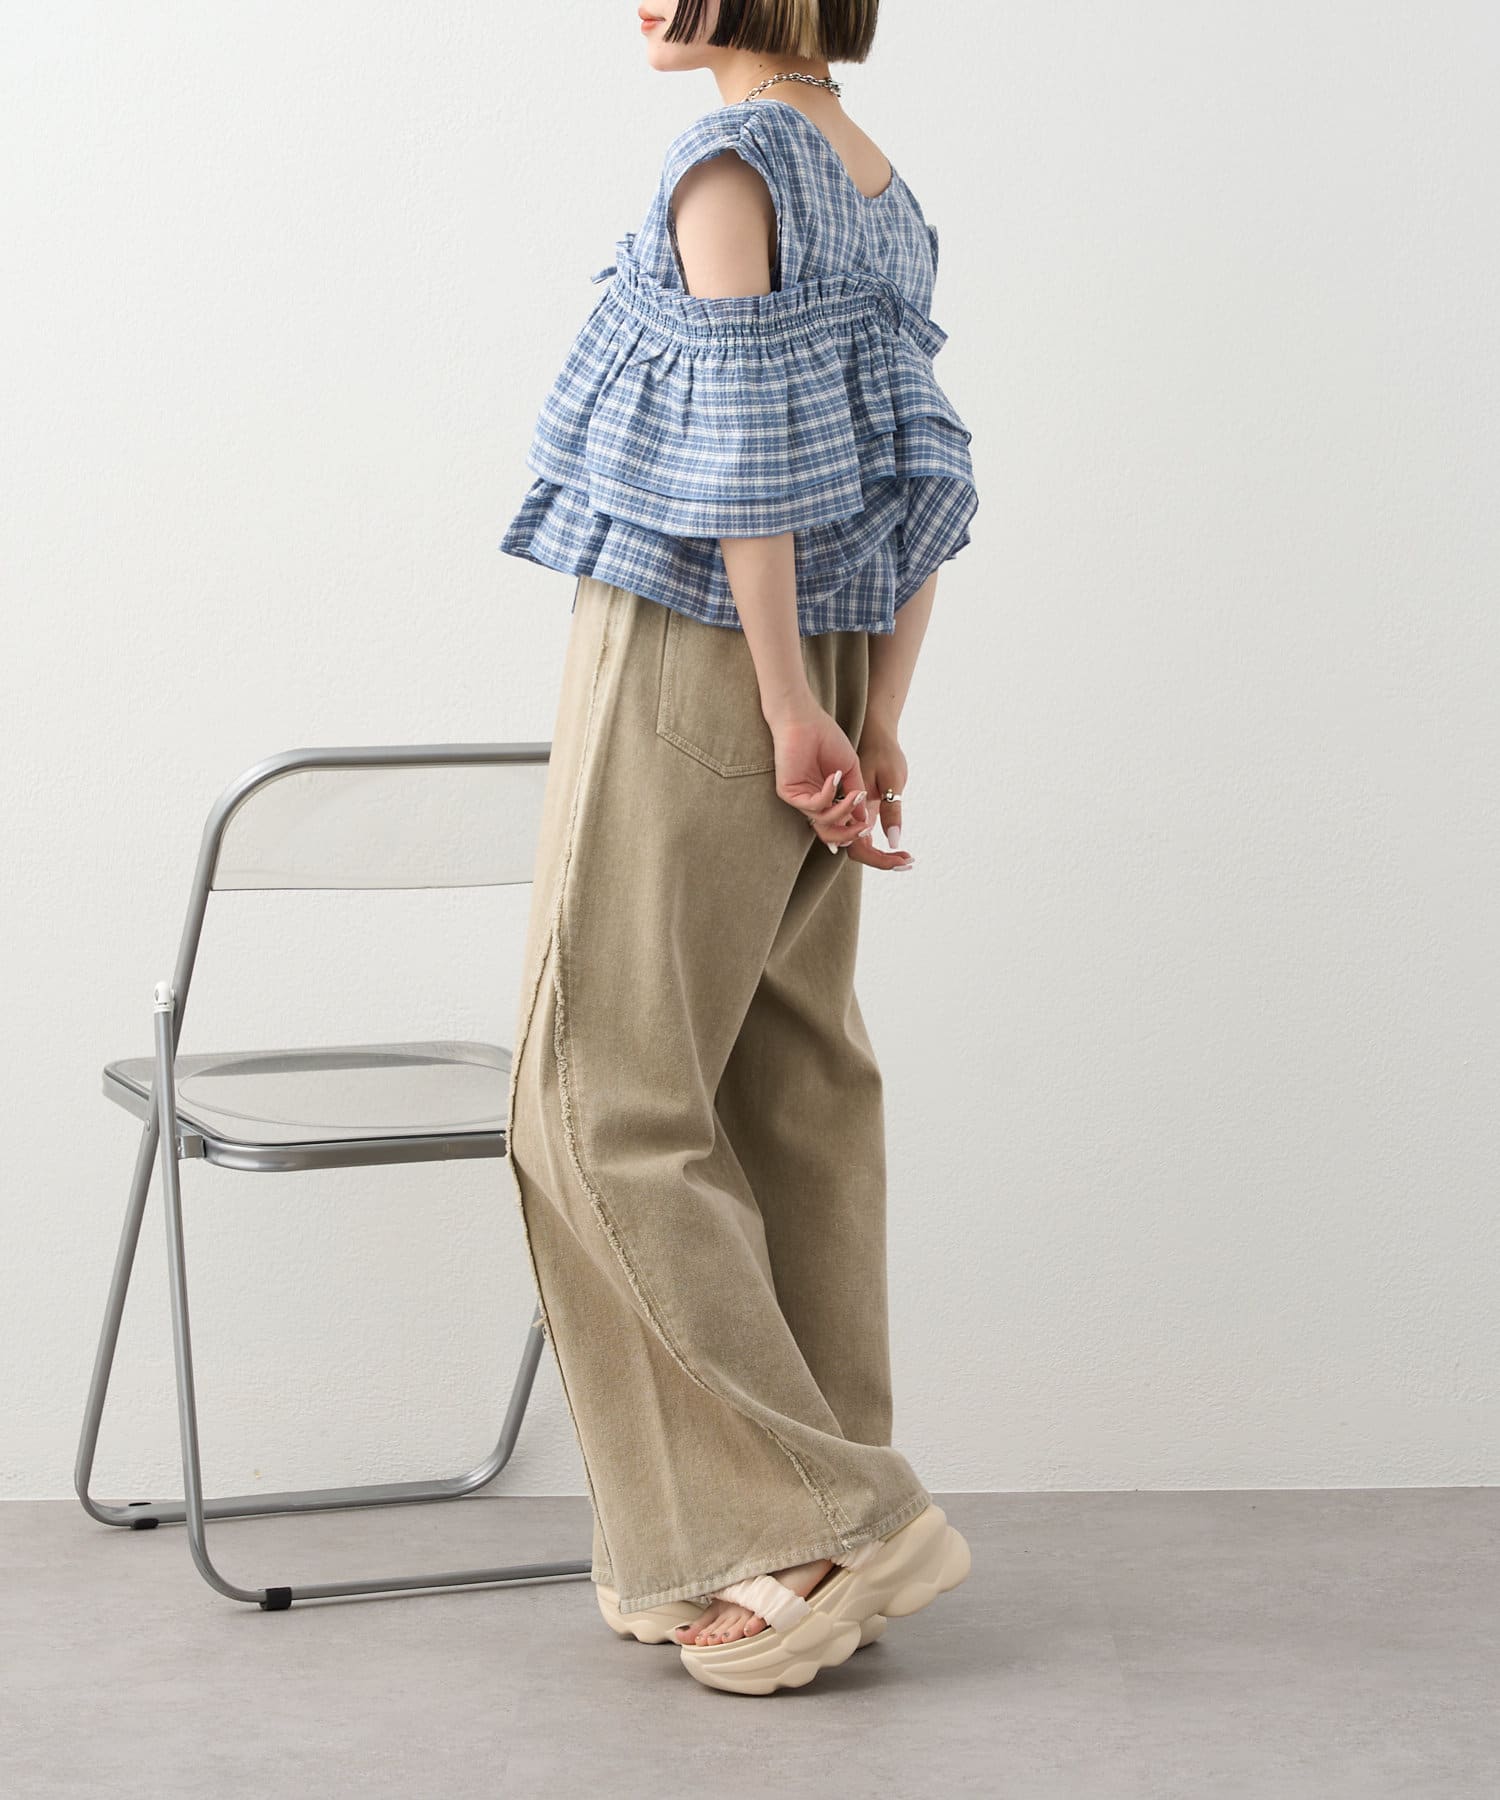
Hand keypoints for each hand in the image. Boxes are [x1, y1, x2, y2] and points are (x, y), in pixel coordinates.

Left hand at [769, 697, 915, 869]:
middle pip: (830, 835)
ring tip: (855, 793)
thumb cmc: (828, 738)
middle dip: (850, 835)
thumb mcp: (851, 771)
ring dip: (843, 811)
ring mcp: (800, 799)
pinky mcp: (788, 793)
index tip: (871, 828)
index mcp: (827, 799)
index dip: (856, 833)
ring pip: (823, 823)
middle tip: (864, 828)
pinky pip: (813, 807)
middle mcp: (813, 803)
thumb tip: (864, 822)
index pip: (840, 827)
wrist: (806, 719)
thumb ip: (857, 796)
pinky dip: (829, 795)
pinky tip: (836, 777)